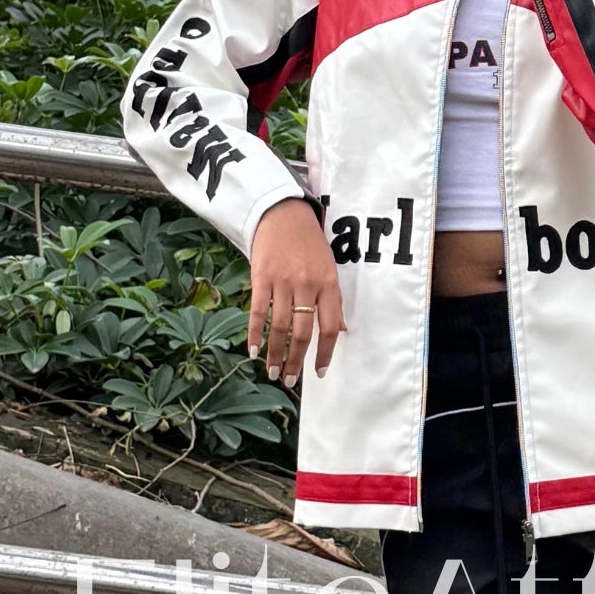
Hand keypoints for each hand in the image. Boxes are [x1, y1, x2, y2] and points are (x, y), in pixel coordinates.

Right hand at [248, 197, 345, 386]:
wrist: (283, 213)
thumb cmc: (309, 244)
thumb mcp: (329, 269)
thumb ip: (333, 300)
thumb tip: (341, 330)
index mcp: (329, 285)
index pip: (331, 327)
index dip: (325, 353)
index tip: (318, 372)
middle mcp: (307, 285)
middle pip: (303, 332)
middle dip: (295, 361)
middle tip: (288, 380)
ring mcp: (283, 281)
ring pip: (280, 327)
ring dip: (275, 353)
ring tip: (271, 371)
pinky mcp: (261, 277)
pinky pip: (258, 312)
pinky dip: (255, 334)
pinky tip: (253, 351)